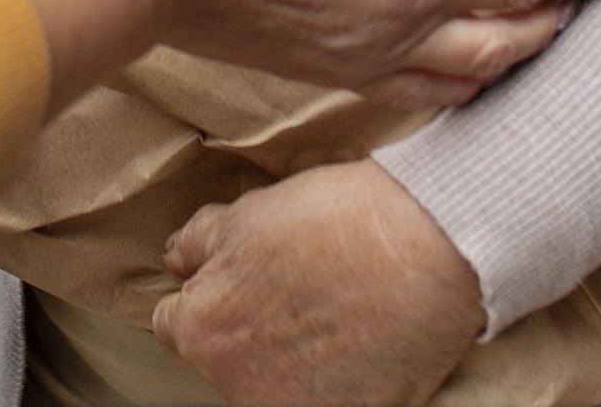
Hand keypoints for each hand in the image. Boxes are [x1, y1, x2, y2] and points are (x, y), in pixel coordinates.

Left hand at [153, 162, 482, 406]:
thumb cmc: (337, 220)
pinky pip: (323, 402)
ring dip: (291, 363)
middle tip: (297, 294)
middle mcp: (235, 385)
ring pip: (271, 387)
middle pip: (226, 360)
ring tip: (334, 319)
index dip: (211, 295)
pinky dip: (335, 384)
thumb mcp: (249, 213)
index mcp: (202, 329)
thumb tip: (177, 259)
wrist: (425, 246)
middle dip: (250, 331)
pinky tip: (359, 348)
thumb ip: (199, 242)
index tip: (244, 284)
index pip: (175, 325)